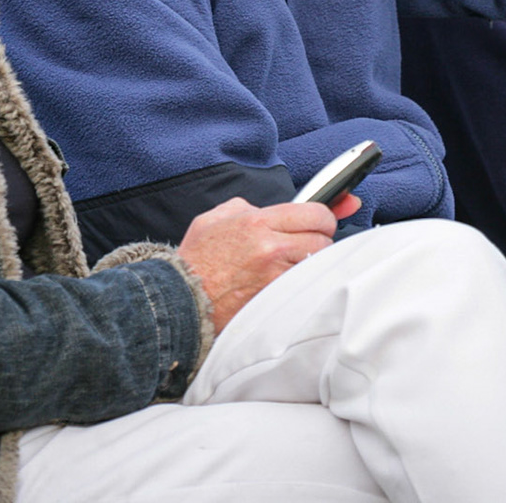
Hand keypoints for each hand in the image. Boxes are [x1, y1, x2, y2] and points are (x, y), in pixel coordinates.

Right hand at [176, 197, 337, 332]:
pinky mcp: (276, 298)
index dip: (323, 217)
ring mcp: (275, 276)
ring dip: (313, 263)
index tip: (321, 222)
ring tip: (296, 264)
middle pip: (323, 239)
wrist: (182, 299)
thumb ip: (243, 207)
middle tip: (309, 244)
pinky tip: (289, 282)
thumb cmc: (196, 261)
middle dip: (320, 240)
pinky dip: (302, 283)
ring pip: (318, 264)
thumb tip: (264, 209)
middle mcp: (271, 247)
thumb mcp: (213, 219)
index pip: (314, 213)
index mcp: (257, 222)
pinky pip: (304, 286)